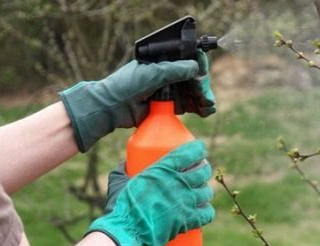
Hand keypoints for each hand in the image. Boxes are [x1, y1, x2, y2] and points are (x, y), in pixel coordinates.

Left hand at [60, 53, 215, 152]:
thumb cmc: (126, 85)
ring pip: (194, 93)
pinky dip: (200, 108)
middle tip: (205, 96)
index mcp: (163, 62)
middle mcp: (169, 75)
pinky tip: (205, 111)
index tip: (202, 72)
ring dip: (204, 98)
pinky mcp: (170, 107)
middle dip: (202, 86)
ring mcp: (170, 91)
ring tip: (208, 106)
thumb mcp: (151, 74)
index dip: (198, 64)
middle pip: (194, 78)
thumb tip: (195, 67)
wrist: (111, 108)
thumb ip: (173, 70)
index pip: (187, 60)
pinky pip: (189, 106)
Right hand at [88, 140, 214, 245]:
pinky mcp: (188, 220)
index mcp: (164, 170)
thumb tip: (126, 164)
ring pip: (207, 191)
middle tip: (200, 172)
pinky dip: (207, 211)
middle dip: (204, 169)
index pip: (190, 153)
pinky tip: (203, 210)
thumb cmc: (122, 207)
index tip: (200, 150)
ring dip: (204, 191)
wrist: (126, 232)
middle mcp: (179, 183)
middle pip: (203, 171)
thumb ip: (124, 170)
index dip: (198, 150)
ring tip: (200, 192)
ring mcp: (186, 202)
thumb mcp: (120, 181)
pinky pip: (208, 213)